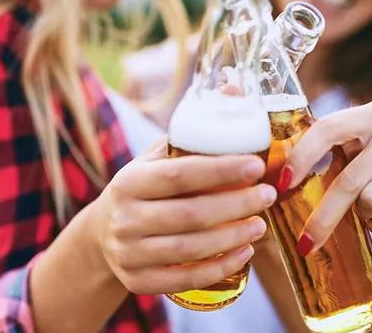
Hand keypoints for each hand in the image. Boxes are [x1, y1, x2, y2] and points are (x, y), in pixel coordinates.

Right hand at [91, 141, 276, 293]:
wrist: (104, 234)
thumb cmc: (143, 189)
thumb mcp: (156, 159)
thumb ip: (191, 130)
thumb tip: (233, 89)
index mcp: (128, 182)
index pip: (178, 175)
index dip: (220, 170)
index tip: (257, 164)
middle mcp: (124, 218)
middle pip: (188, 215)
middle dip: (235, 205)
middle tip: (268, 195)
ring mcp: (128, 254)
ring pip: (188, 250)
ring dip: (232, 238)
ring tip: (261, 224)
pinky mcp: (137, 281)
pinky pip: (183, 281)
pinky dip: (218, 268)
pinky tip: (244, 254)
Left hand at [283, 100, 371, 253]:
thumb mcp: (363, 150)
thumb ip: (330, 154)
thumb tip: (276, 183)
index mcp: (371, 114)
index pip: (327, 129)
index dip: (301, 157)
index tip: (282, 185)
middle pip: (347, 180)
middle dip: (323, 216)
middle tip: (305, 242)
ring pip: (369, 201)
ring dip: (361, 214)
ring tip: (371, 205)